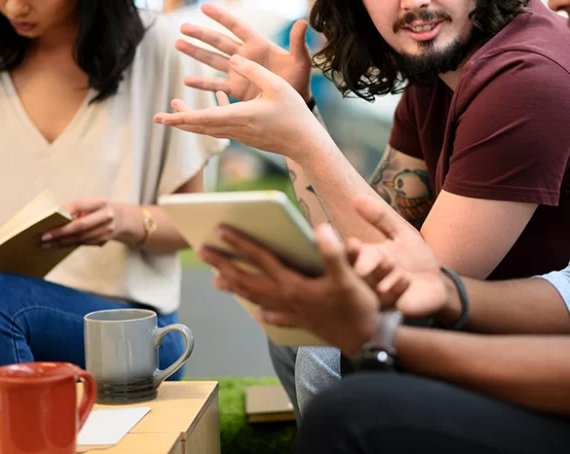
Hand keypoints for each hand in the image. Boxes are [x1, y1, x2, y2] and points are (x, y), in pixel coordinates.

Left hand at [41, 197, 135, 248]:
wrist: (120, 218)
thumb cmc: (97, 209)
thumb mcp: (90, 204)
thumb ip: (74, 210)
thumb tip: (50, 217)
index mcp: (101, 202)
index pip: (79, 205)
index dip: (63, 211)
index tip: (48, 217)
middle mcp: (106, 216)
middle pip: (80, 225)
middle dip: (60, 232)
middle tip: (44, 236)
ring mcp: (107, 230)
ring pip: (80, 238)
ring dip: (61, 242)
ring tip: (46, 244)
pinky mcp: (103, 240)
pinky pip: (82, 244)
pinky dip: (68, 245)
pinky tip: (56, 245)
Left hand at [154, 55, 326, 156]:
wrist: (305, 142)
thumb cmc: (294, 114)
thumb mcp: (277, 86)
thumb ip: (254, 71)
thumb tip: (234, 59)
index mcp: (240, 116)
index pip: (202, 118)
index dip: (180, 117)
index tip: (161, 117)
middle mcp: (235, 128)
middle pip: (199, 126)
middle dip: (178, 120)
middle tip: (159, 117)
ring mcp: (240, 134)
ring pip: (207, 128)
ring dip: (191, 118)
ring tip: (177, 107)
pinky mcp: (245, 136)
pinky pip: (221, 126)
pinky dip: (211, 115)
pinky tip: (216, 100)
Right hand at [177, 4, 312, 101]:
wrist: (296, 103)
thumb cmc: (300, 79)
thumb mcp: (301, 61)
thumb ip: (298, 43)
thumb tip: (303, 22)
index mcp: (258, 45)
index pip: (237, 27)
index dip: (221, 17)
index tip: (204, 6)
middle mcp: (244, 56)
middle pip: (218, 42)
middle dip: (201, 34)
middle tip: (182, 27)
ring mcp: (238, 72)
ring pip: (212, 60)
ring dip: (196, 53)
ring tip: (178, 44)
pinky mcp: (236, 89)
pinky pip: (216, 85)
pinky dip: (202, 84)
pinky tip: (186, 82)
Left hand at [198, 223, 401, 354]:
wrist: (367, 341)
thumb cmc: (358, 308)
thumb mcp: (347, 277)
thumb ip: (332, 252)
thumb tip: (320, 227)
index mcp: (293, 284)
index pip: (261, 258)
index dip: (240, 243)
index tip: (220, 230)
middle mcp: (286, 298)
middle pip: (248, 279)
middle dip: (224, 265)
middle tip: (203, 252)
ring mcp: (292, 313)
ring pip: (256, 297)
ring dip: (235, 287)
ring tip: (216, 281)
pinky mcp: (302, 323)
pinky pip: (277, 318)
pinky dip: (266, 314)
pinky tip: (260, 315)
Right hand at [347, 194, 451, 319]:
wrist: (436, 283)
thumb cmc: (415, 257)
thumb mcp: (401, 232)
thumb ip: (381, 217)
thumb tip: (357, 197)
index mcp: (365, 258)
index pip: (348, 254)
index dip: (347, 250)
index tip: (352, 242)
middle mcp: (366, 279)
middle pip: (353, 273)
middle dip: (355, 264)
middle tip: (362, 253)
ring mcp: (377, 295)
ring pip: (368, 289)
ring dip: (377, 275)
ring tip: (388, 262)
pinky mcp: (393, 308)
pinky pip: (387, 302)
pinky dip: (395, 290)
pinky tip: (405, 279)